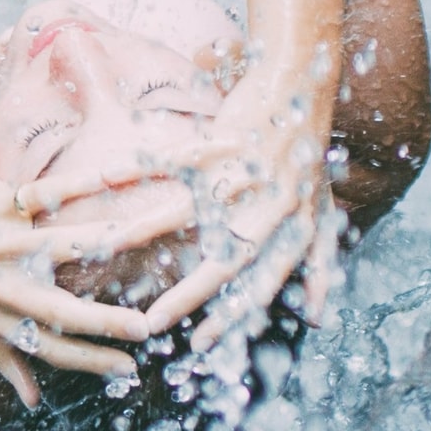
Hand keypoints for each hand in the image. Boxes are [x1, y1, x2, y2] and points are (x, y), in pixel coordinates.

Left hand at [0, 163, 158, 403]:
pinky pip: (44, 195)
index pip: (46, 348)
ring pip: (57, 249)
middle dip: (104, 322)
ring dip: (102, 246)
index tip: (127, 368)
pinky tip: (107, 180)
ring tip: (138, 243)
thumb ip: (6, 355)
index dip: (88, 362)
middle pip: (56, 311)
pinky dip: (77, 187)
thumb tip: (33, 402)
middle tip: (146, 328)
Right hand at [20, 55, 343, 355]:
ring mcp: (245, 171)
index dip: (234, 317)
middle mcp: (271, 206)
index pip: (263, 284)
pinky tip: (107, 177)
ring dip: (146, 229)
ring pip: (190, 209)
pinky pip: (175, 157)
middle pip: (226, 259)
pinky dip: (141, 166)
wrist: (301, 85)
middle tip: (154, 322)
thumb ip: (320, 268)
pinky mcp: (223, 137)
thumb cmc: (310, 156)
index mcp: (294, 229)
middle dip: (189, 295)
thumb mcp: (324, 215)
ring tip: (108, 248)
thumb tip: (319, 320)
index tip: (203, 346)